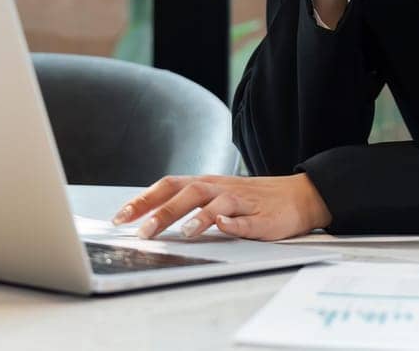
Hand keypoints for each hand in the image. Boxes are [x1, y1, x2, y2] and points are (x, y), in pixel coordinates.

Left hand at [110, 173, 333, 241]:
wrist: (299, 196)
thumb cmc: (252, 200)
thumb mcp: (216, 197)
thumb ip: (188, 205)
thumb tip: (149, 218)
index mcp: (206, 184)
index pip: (168, 186)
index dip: (144, 199)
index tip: (120, 218)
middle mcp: (220, 188)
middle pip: (187, 192)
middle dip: (162, 211)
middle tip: (142, 232)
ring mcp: (242, 201)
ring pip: (216, 203)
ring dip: (197, 217)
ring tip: (182, 233)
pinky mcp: (262, 216)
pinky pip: (247, 218)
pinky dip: (234, 221)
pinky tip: (225, 225)